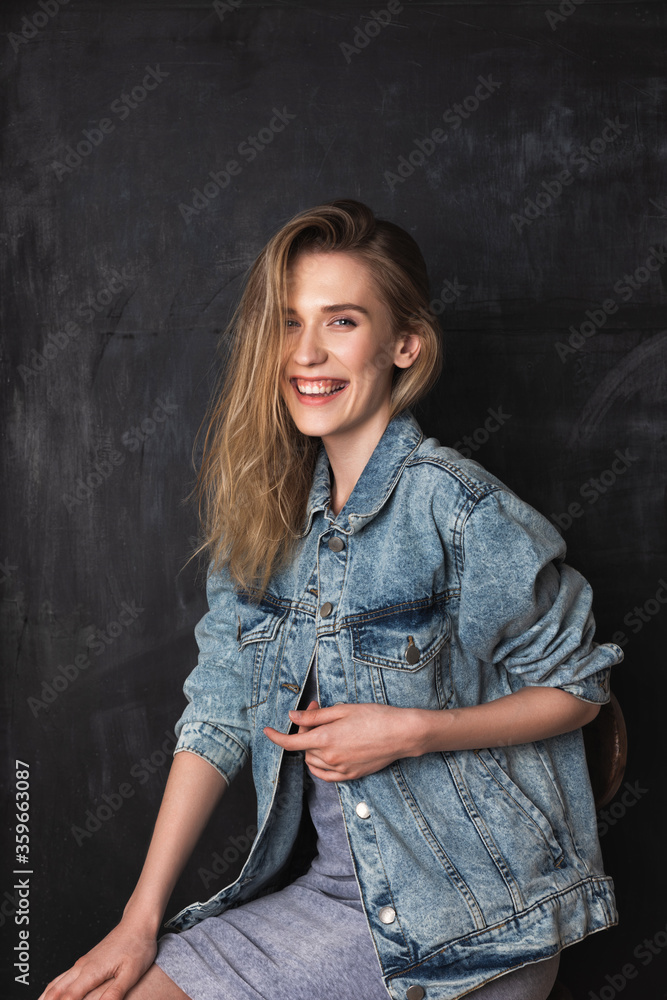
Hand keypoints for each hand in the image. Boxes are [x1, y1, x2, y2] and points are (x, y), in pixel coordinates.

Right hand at [37, 917, 157, 999]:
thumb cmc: (137, 946)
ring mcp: (82, 963)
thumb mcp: (131, 972)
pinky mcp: (86, 961)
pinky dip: (52, 988)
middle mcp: (82, 967)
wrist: (137, 924)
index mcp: (92, 971)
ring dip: (46, 997)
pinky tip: (51, 994)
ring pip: (56, 983)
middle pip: (56, 991)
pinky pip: (63, 977)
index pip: (69, 997)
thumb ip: (115, 992)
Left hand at [263, 701, 420, 780]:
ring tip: (328, 729)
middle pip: (304, 748)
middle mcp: (330, 757)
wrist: (401, 734)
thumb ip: (315, 716)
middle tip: (319, 712)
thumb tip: (292, 716)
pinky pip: (325, 775)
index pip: (291, 743)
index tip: (267, 731)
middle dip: (306, 730)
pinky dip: (320, 765)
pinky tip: (328, 751)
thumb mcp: (342, 710)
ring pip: (313, 762)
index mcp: (325, 739)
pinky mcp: (351, 775)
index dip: (276, 737)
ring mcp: (340, 769)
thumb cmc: (375, 717)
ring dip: (312, 747)